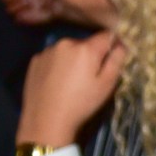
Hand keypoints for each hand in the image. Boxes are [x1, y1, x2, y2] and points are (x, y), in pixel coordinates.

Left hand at [17, 30, 126, 147]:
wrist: (46, 120)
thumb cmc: (81, 103)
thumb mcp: (106, 85)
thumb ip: (116, 61)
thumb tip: (121, 45)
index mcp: (86, 48)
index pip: (106, 35)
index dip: (114, 44)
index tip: (114, 58)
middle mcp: (65, 43)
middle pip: (86, 43)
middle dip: (92, 55)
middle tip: (91, 76)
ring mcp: (47, 51)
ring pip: (68, 50)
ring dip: (74, 59)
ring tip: (72, 80)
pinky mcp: (35, 60)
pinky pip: (53, 57)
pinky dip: (58, 64)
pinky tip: (57, 82)